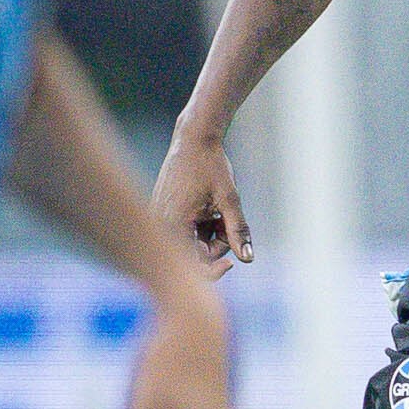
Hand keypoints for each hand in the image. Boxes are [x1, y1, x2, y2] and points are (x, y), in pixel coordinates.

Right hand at [150, 130, 251, 274]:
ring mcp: (159, 219)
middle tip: (227, 222)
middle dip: (216, 245)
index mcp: (173, 224)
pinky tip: (207, 208)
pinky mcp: (162, 213)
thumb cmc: (210, 166)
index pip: (191, 265)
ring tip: (218, 210)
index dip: (213, 269)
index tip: (230, 263)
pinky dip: (202, 226)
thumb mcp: (229, 199)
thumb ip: (238, 231)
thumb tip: (248, 258)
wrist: (193, 139)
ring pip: (191, 242)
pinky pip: (185, 231)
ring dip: (211, 234)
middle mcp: (160, 224)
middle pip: (193, 254)